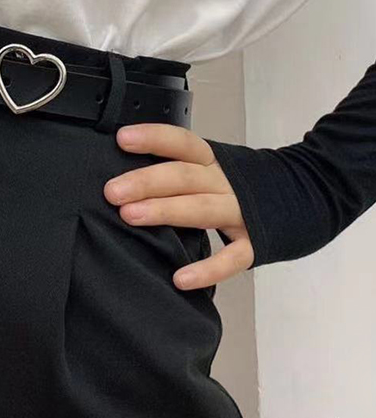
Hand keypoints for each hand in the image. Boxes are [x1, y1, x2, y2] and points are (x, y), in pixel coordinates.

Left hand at [103, 123, 253, 289]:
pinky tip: (180, 279)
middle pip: (184, 177)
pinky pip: (231, 258)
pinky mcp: (255, 244)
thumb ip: (179, 168)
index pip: (182, 142)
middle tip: (112, 191)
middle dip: (146, 182)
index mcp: (213, 160)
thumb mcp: (213, 167)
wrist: (304, 196)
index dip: (154, 138)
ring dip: (165, 211)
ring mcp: (242, 212)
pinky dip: (207, 270)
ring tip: (130, 216)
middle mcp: (226, 182)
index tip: (123, 139)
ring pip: (201, 209)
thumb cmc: (240, 184)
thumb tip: (125, 173)